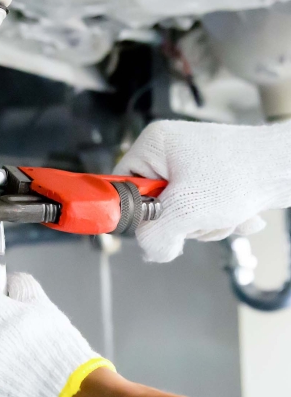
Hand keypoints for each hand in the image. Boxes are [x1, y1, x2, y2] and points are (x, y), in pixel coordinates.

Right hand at [115, 120, 290, 262]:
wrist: (290, 168)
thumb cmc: (244, 173)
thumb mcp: (187, 209)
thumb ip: (155, 235)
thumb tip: (149, 251)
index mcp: (153, 145)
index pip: (122, 186)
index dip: (138, 212)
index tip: (156, 223)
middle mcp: (168, 151)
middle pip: (152, 205)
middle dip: (181, 221)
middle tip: (201, 214)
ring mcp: (189, 164)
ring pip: (178, 213)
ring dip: (203, 223)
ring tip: (226, 210)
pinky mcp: (207, 177)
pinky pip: (197, 210)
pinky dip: (217, 218)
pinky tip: (237, 210)